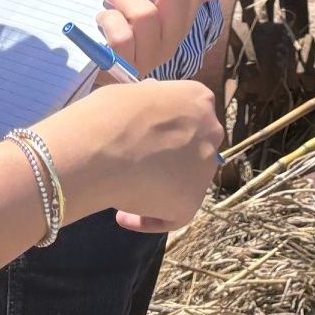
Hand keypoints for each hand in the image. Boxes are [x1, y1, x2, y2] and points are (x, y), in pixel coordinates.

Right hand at [43, 78, 222, 233]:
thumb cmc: (108, 115)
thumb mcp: (132, 94)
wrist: (102, 147)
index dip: (164, 133)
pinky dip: (149, 219)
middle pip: (192, 149)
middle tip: (137, 167)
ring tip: (125, 194)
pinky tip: (122, 216)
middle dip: (168, 160)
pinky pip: (172, 215)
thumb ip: (148, 105)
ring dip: (160, 189)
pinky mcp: (192, 201)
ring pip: (185, 183)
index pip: (187, 118)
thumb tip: (144, 108)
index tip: (141, 140)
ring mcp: (205, 168)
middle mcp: (211, 130)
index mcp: (198, 98)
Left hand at [95, 0, 219, 77]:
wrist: (108, 76)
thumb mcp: (159, 15)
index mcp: (184, 19)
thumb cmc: (131, 35)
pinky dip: (109, 20)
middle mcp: (173, 37)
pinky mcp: (125, 65)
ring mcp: (151, 54)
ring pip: (146, 14)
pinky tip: (104, 18)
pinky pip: (122, 37)